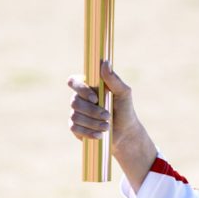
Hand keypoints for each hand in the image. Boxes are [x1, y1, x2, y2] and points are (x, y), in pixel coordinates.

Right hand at [67, 60, 156, 188]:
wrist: (125, 133)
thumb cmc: (125, 110)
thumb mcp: (123, 93)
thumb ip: (114, 79)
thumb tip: (105, 63)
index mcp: (89, 87)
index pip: (73, 81)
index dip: (80, 89)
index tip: (95, 98)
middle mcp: (79, 98)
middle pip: (74, 101)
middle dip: (93, 111)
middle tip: (108, 116)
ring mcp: (76, 113)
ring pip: (75, 116)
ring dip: (93, 123)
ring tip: (106, 126)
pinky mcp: (75, 127)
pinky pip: (74, 128)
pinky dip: (88, 132)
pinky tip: (99, 135)